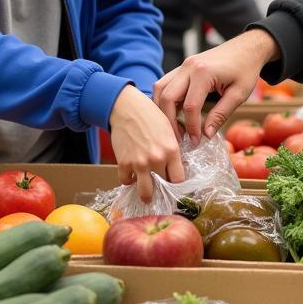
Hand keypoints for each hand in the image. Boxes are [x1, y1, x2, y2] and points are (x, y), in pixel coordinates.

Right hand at [109, 84, 184, 203]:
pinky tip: (131, 176)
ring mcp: (139, 162)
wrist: (127, 108)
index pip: (179, 179)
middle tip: (160, 187)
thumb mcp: (169, 129)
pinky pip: (126, 181)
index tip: (173, 183)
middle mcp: (157, 159)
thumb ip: (173, 148)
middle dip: (162, 186)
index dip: (176, 182)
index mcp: (171, 150)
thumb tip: (178, 164)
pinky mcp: (123, 163)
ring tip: (147, 195)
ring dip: (146, 194)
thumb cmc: (150, 116)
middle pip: (163, 186)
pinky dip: (128, 180)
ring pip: (145, 192)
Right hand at [154, 29, 279, 143]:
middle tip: (179, 139)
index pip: (190, 106)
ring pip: (160, 89)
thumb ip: (220, 115)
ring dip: (163, 110)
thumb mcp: (239, 94)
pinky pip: (166, 83)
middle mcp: (188, 67)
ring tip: (175, 127)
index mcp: (203, 73)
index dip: (191, 127)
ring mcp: (183, 65)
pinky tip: (175, 113)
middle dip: (170, 121)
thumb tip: (205, 134)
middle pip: (167, 97)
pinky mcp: (183, 67)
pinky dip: (165, 99)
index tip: (196, 141)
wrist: (247, 47)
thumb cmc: (246, 69)